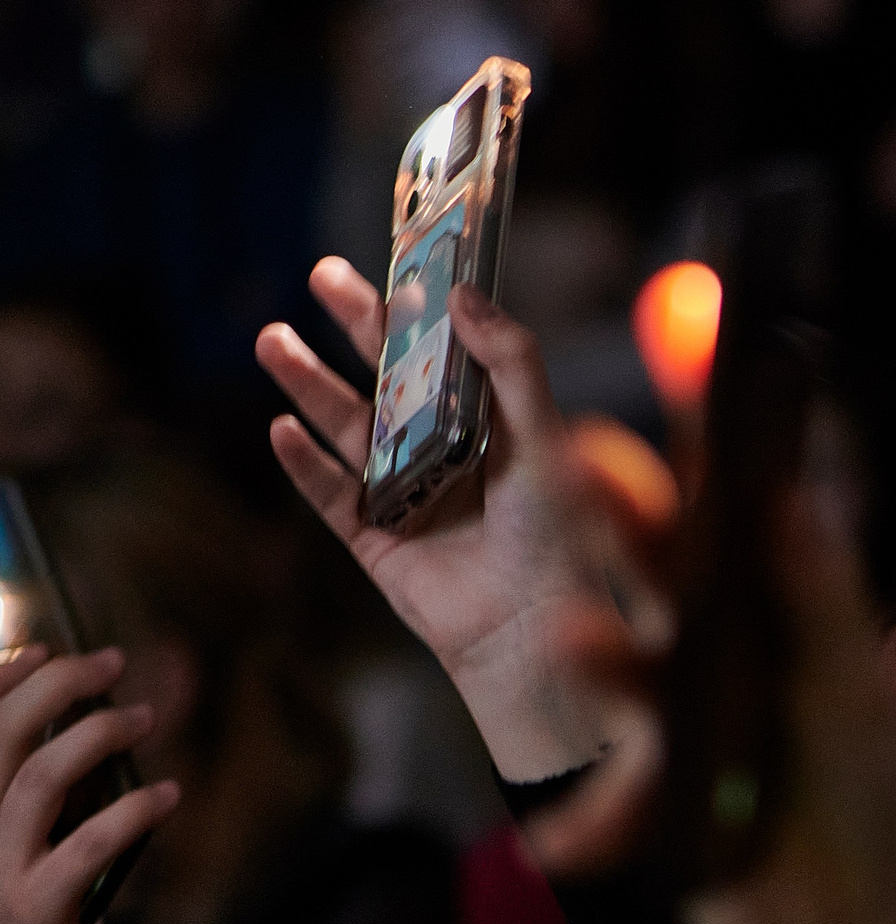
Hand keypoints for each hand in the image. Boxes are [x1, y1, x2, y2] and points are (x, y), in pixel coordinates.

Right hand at [0, 647, 180, 923]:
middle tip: (111, 663)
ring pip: (33, 784)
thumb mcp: (43, 862)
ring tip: (144, 717)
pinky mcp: (33, 916)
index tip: (47, 649)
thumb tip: (96, 738)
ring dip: (93, 737)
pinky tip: (171, 796)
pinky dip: (131, 815)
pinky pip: (82, 850)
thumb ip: (55, 808)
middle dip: (50, 688)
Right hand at [255, 259, 637, 779]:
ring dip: (311, 384)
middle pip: (390, 379)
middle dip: (357, 327)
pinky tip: (282, 428)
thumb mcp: (545, 438)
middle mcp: (446, 456)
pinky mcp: (377, 542)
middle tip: (323, 275)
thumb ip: (512, 364)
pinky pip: (331, 497)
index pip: (448, 355)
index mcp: (491, 428)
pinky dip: (305, 465)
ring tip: (273, 339)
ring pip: (348, 431)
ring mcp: (407, 497)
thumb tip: (464, 295)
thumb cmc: (557, 537)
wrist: (534, 629)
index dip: (423, 310)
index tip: (397, 258)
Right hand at [530, 438, 895, 923]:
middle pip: (653, 573)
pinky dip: (592, 822)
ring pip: (621, 671)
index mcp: (759, 610)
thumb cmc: (862, 800)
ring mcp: (666, 721)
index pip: (723, 518)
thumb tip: (790, 497)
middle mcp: (703, 650)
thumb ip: (821, 599)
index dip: (704, 450)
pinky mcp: (644, 801)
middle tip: (584, 460)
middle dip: (619, 519)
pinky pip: (606, 802)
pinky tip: (569, 843)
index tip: (691, 380)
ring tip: (572, 638)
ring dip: (596, 654)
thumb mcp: (851, 692)